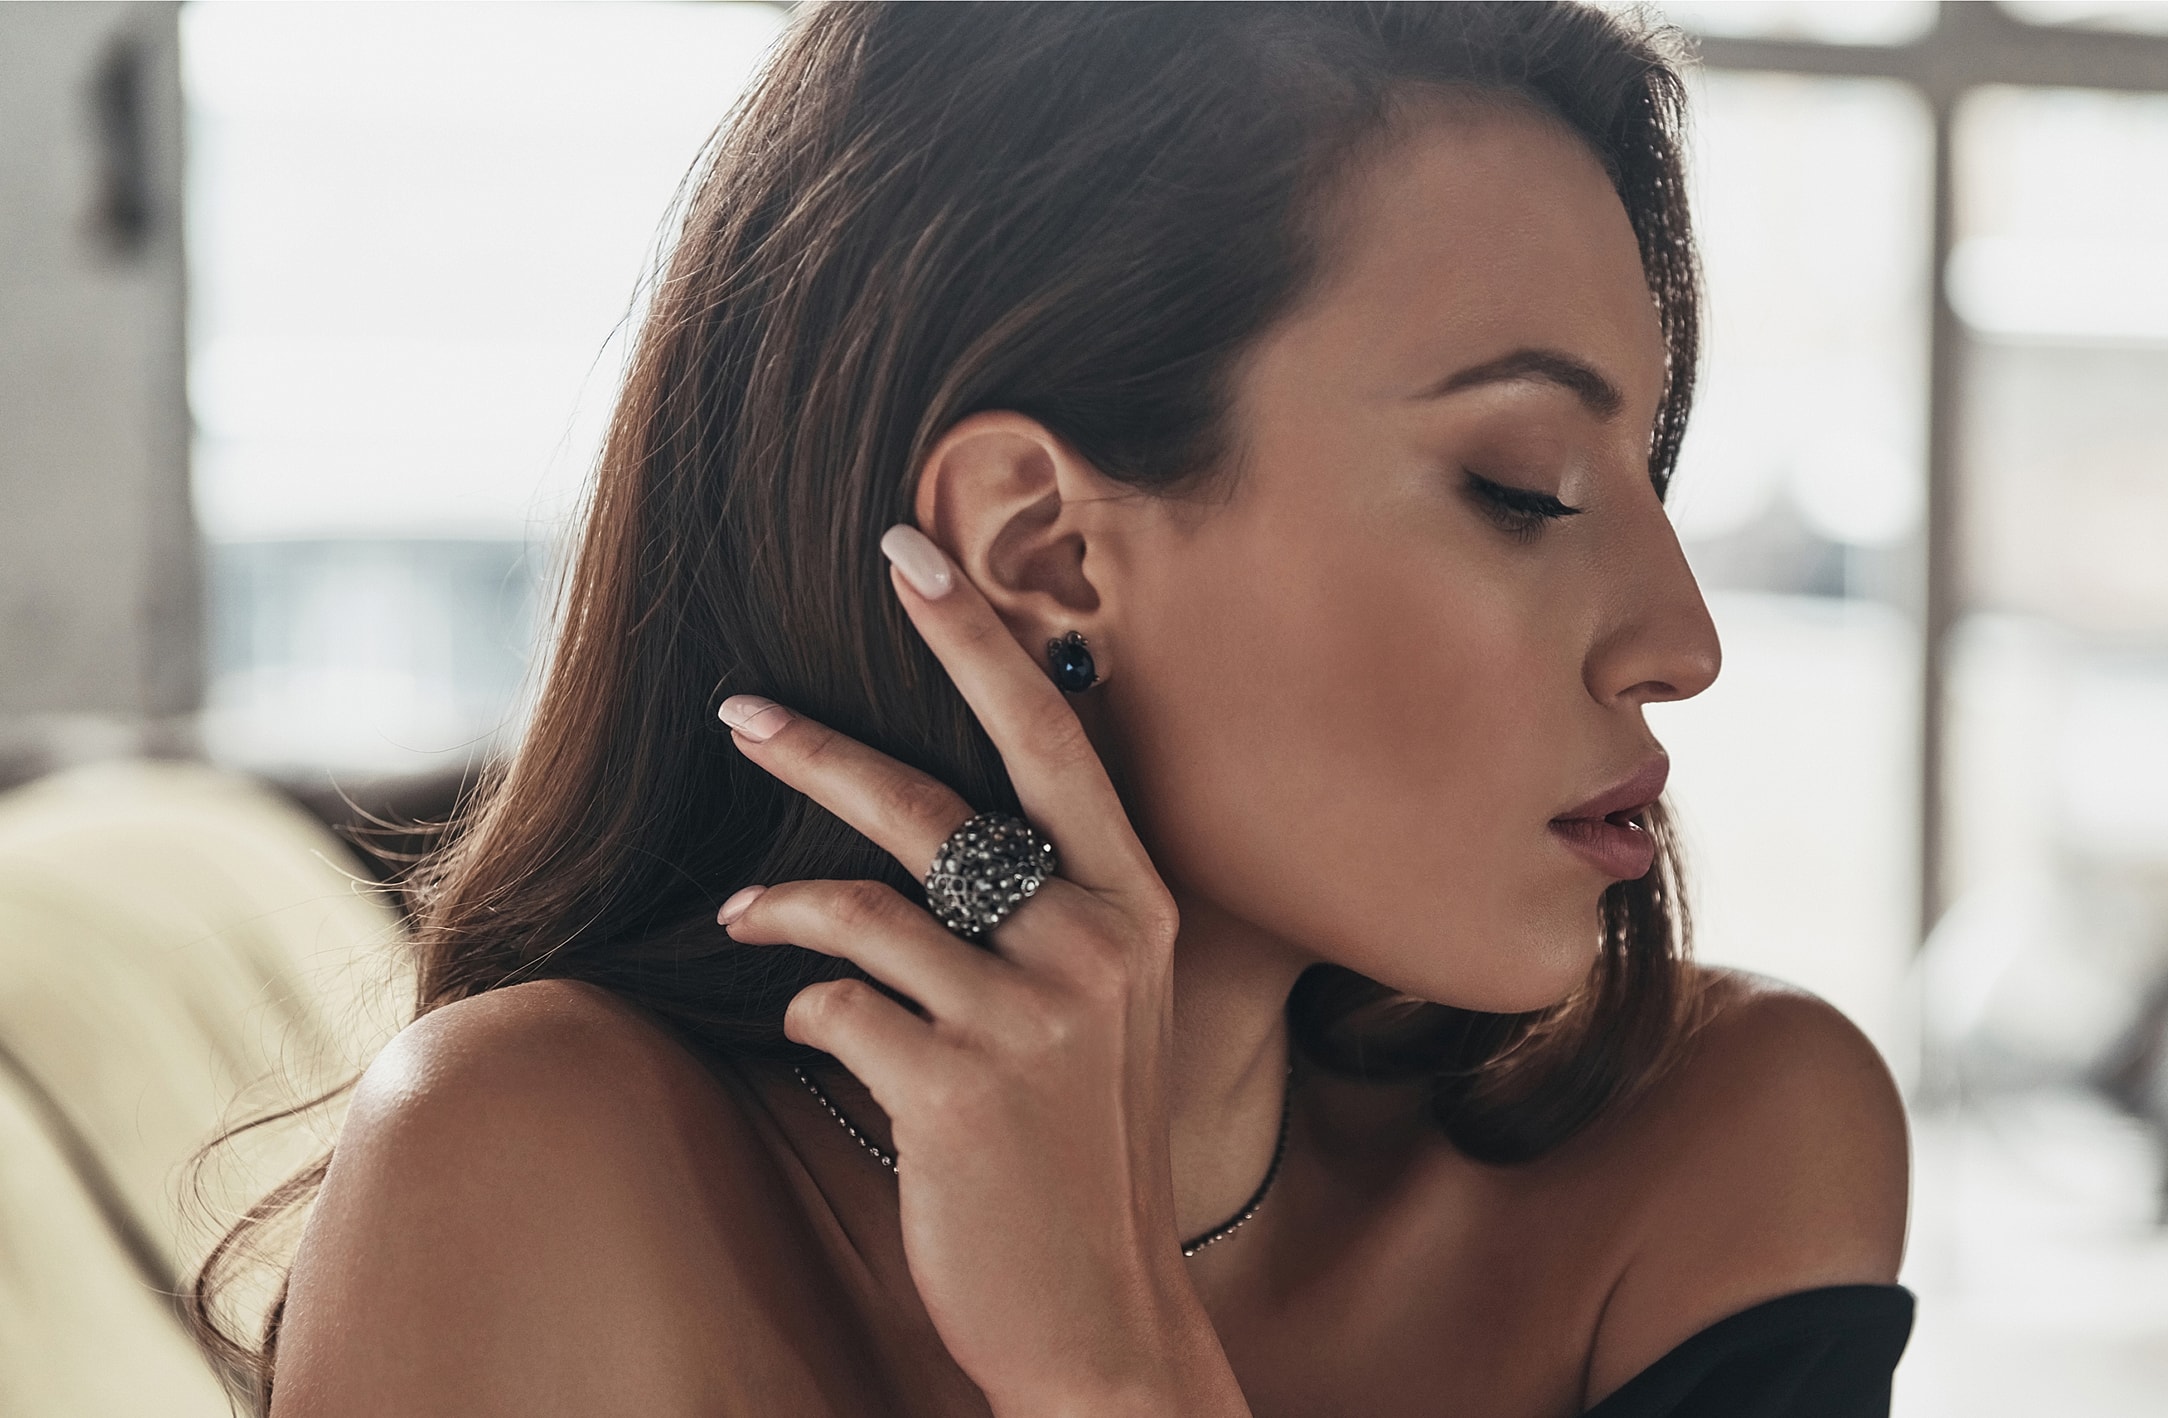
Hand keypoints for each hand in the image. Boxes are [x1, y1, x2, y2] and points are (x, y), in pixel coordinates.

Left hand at [713, 525, 1247, 1416]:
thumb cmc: (1088, 1150)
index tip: (909, 552)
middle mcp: (1098, 944)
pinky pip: (839, 1005)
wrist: (1104, 1316)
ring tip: (738, 909)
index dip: (976, 640)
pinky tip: (822, 1032)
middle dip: (823, 744)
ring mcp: (1032, 1017)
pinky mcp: (959, 1088)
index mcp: (1141, 906)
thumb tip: (956, 816)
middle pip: (938, 803)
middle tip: (737, 709)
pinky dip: (812, 1008)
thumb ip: (1056, 909)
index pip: (1054, 741)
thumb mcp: (1111, 1010)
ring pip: (864, 905)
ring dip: (781, 901)